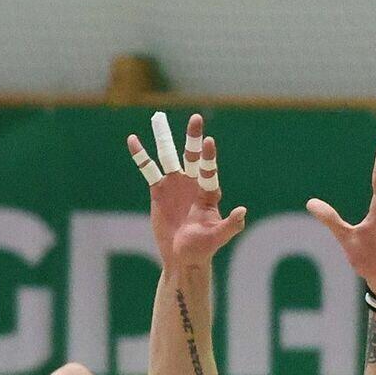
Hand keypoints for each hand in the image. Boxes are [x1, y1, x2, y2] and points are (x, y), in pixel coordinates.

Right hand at [128, 112, 246, 269]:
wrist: (182, 257)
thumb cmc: (203, 249)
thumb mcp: (217, 237)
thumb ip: (231, 225)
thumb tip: (243, 211)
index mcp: (208, 192)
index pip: (209, 170)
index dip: (208, 157)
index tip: (209, 141)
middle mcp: (193, 183)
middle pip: (192, 156)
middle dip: (193, 137)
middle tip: (196, 118)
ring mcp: (175, 184)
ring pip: (168, 157)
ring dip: (164, 138)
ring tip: (157, 117)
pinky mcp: (158, 190)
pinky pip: (148, 170)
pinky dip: (140, 156)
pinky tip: (132, 139)